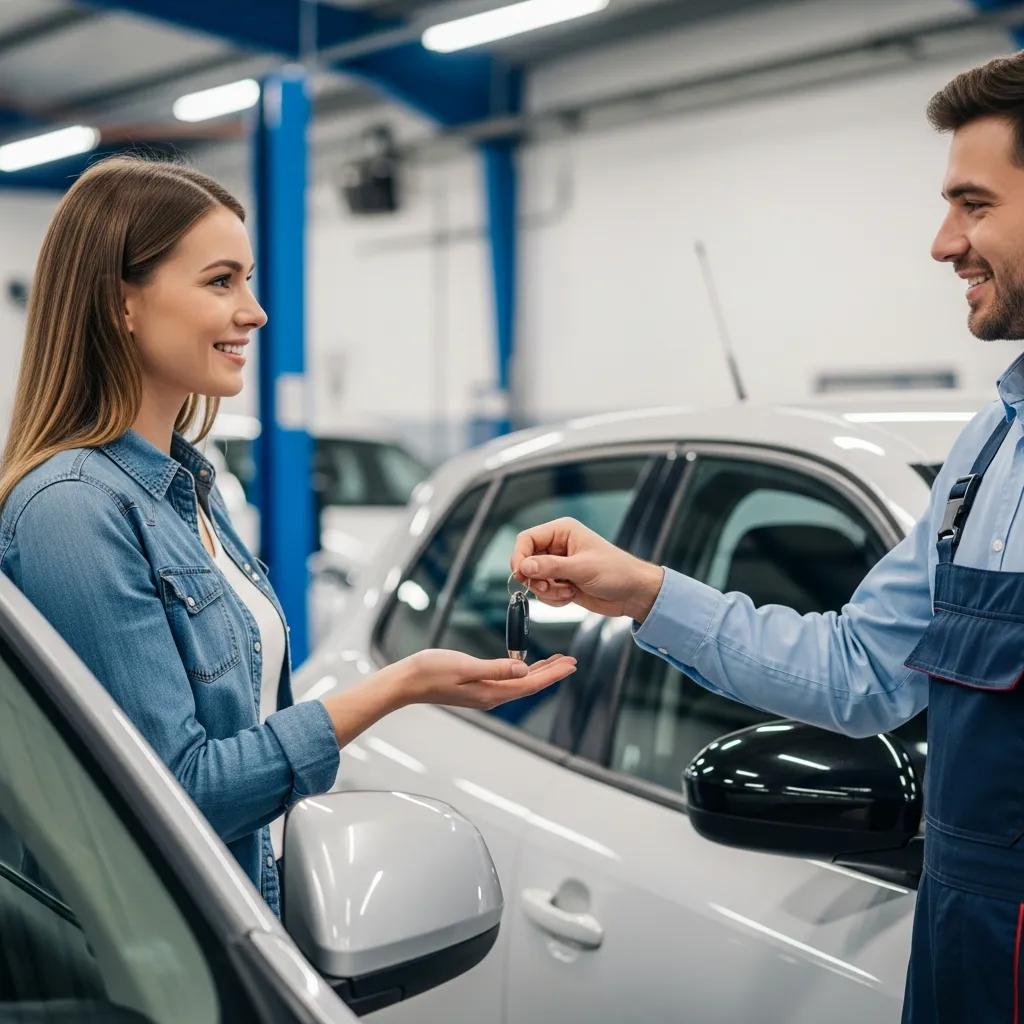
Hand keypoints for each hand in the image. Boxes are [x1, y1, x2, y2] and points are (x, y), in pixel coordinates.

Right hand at [396, 649, 576, 711]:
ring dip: (539, 671)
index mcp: (491, 693)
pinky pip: (507, 680)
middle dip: (552, 673)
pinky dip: (522, 671)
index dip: (553, 674)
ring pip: (520, 682)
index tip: (571, 664)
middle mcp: (491, 696)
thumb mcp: (465, 666)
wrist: (406, 681)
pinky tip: (525, 665)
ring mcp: (484, 693)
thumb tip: (524, 669)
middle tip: (571, 661)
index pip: (530, 684)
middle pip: (529, 684)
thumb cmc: (431, 671)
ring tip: (556, 662)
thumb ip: (496, 668)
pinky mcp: (477, 688)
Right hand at [511, 517, 663, 620]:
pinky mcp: (561, 582)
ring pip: (533, 579)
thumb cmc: (617, 572)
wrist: (633, 593)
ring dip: (547, 590)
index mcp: (562, 531)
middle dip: (536, 578)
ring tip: (568, 591)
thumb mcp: (582, 568)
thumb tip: (524, 567)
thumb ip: (551, 567)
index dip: (520, 556)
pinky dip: (553, 598)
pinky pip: (543, 592)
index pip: (526, 539)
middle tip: (548, 586)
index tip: (521, 574)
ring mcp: (558, 566)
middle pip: (526, 561)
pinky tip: (571, 595)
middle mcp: (557, 547)